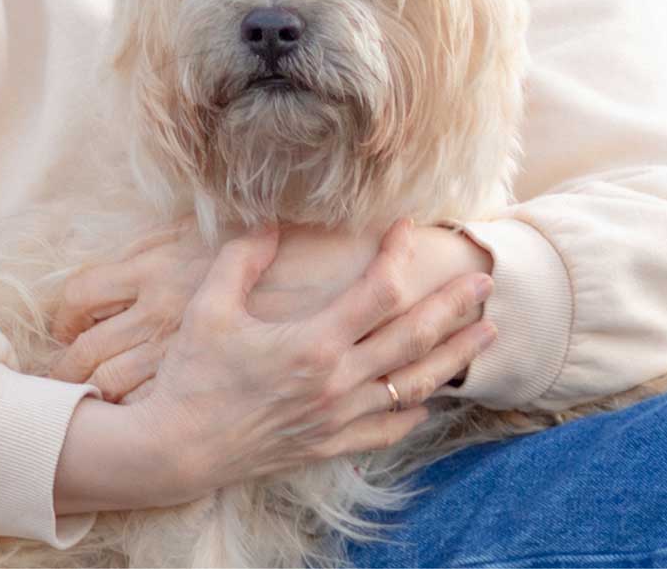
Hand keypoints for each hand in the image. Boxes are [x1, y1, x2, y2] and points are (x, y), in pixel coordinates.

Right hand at [88, 220, 498, 500]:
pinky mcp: (330, 444)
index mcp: (313, 344)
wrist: (179, 448)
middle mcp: (336, 382)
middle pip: (413, 339)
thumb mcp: (209, 309)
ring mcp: (338, 418)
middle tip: (487, 283)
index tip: (408, 228)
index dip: (399, 256)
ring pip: (414, 385)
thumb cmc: (192, 375)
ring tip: (486, 335)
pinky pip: (387, 429)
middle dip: (455, 308)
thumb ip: (241, 259)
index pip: (377, 292)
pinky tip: (430, 400)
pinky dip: (414, 413)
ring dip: (454, 358)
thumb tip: (267, 219)